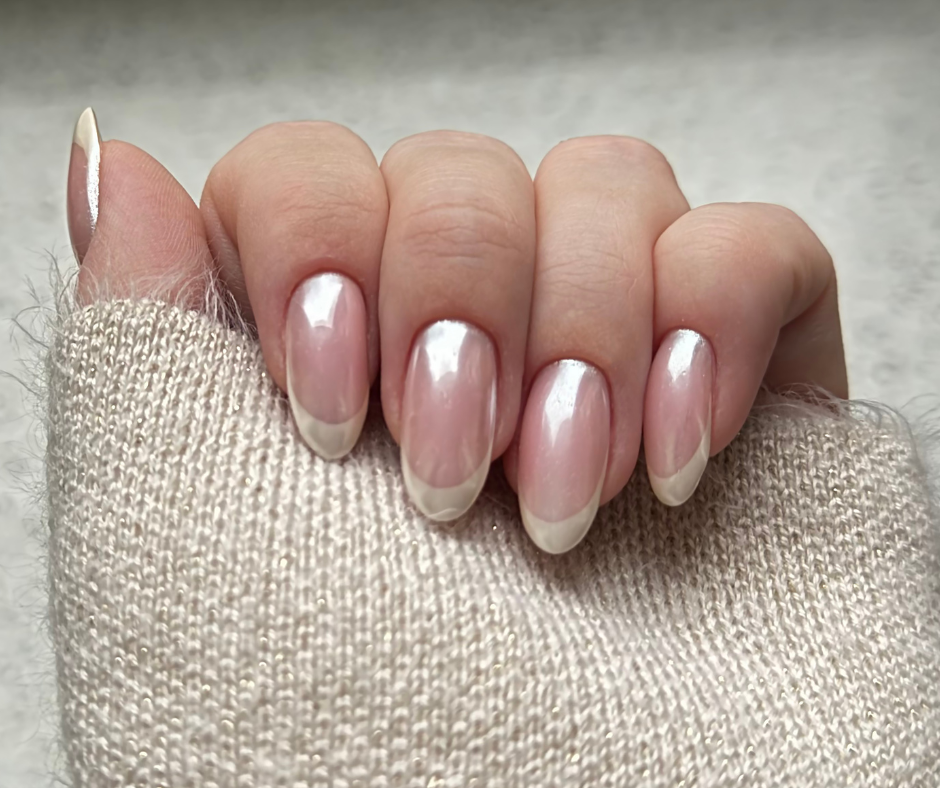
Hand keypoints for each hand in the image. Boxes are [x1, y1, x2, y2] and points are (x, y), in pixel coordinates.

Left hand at [69, 109, 846, 553]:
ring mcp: (611, 352)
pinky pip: (760, 247)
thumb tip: (116, 168)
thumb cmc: (357, 749)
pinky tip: (675, 454)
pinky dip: (719, 316)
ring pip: (606, 183)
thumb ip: (145, 348)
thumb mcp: (190, 555)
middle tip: (453, 474)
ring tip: (563, 500)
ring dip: (583, 324)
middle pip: (461, 173)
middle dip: (458, 295)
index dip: (316, 233)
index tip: (331, 400)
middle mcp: (466, 342)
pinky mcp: (747, 380)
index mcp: (332, 361)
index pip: (310, 173)